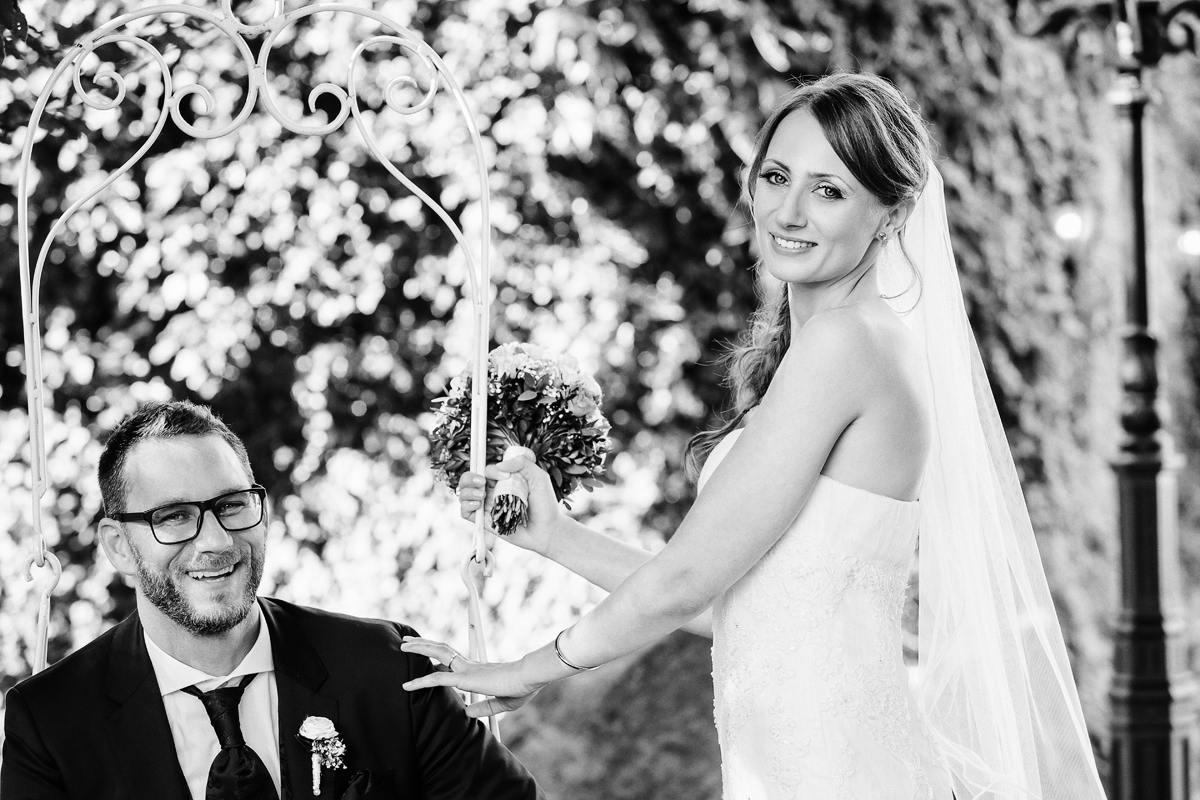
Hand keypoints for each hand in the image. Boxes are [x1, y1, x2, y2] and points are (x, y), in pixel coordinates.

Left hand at [400, 636, 541, 717]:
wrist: (528, 678)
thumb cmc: (521, 688)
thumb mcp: (502, 703)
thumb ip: (484, 707)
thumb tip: (467, 712)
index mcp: (478, 670)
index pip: (452, 662)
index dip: (437, 660)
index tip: (425, 659)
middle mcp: (469, 666)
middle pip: (441, 650)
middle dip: (424, 644)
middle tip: (407, 640)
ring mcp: (465, 670)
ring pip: (436, 654)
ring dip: (419, 648)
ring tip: (403, 644)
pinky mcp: (463, 678)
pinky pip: (436, 679)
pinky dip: (420, 682)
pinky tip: (406, 685)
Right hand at [456, 453, 563, 556]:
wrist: (547, 530)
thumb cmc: (545, 504)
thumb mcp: (538, 477)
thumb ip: (522, 463)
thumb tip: (500, 465)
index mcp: (503, 479)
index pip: (486, 469)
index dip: (490, 470)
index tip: (505, 477)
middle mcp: (492, 491)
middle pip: (469, 479)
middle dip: (470, 477)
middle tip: (482, 483)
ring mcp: (487, 506)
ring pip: (463, 493)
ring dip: (467, 491)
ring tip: (482, 495)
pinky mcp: (485, 521)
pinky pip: (465, 512)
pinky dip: (466, 506)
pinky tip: (477, 505)